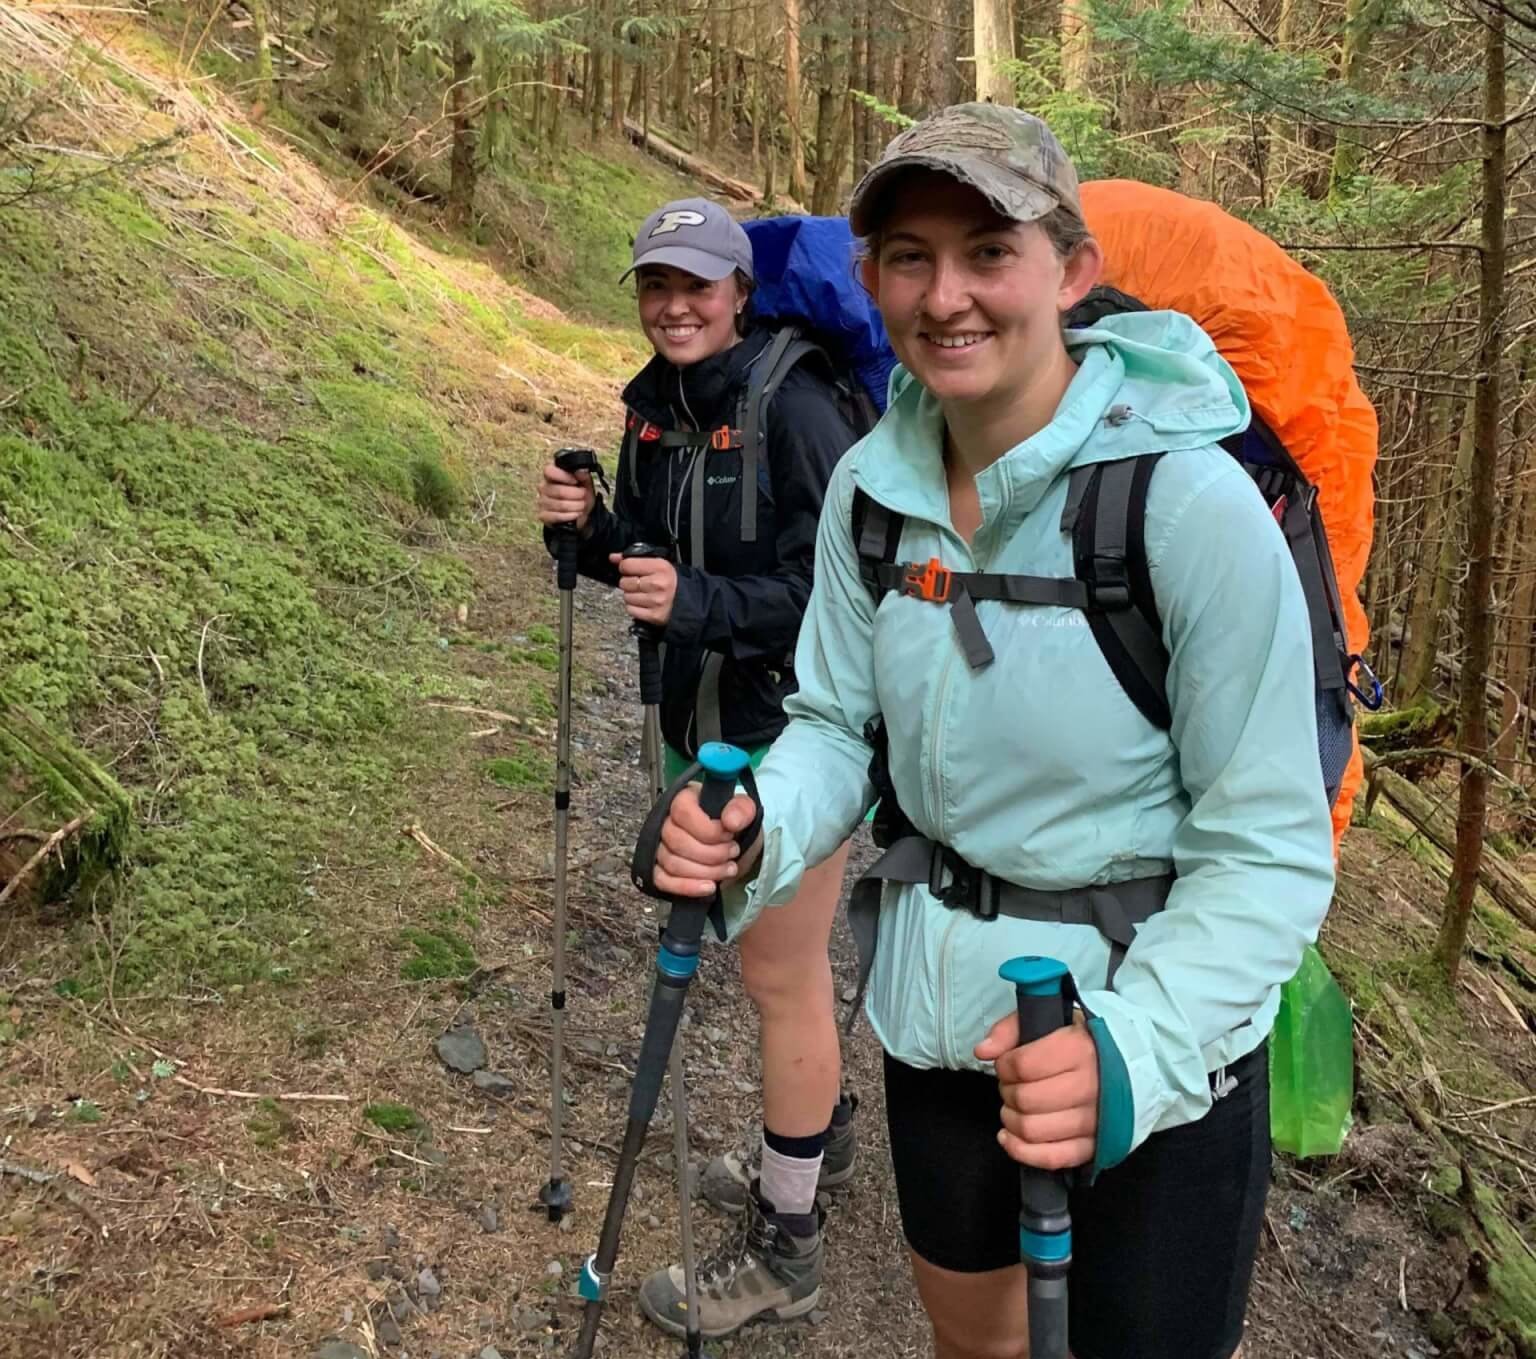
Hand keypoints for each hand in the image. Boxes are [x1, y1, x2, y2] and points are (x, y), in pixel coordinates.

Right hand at [537, 461, 595, 530]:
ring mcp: (542, 502)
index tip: (575, 481)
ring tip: (582, 505)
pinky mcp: (543, 515)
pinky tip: (575, 514)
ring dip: (575, 506)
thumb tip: (580, 472)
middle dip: (576, 494)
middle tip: (584, 495)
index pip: (549, 471)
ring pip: (559, 504)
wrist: (581, 512)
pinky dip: (569, 516)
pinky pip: (556, 516)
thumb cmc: (581, 495)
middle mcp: (544, 487)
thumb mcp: (586, 483)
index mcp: (552, 476)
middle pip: (558, 491)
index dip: (563, 476)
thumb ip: (583, 476)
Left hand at [610, 552, 677, 627]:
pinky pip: (631, 610)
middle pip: (625, 582)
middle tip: (640, 584)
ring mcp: (656, 601)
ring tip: (644, 594)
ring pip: (626, 597)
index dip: (625, 567)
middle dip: (629, 583)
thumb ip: (635, 560)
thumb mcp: (659, 565)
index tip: (630, 570)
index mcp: (660, 567)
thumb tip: (613, 557)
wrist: (691, 602)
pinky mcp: (653, 615)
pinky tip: (644, 604)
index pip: (627, 565)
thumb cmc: (673, 582)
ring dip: (631, 596)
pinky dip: (634, 607)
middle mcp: (658, 584)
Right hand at [652, 784, 762, 897]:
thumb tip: (731, 821)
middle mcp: (666, 821)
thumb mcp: (746, 811)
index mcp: (684, 799)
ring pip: (672, 864)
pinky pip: (662, 881)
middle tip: (732, 853)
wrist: (734, 848)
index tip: (729, 835)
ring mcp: (660, 847)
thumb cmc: (734, 826)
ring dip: (706, 872)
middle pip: (677, 842)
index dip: (708, 829)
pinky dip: (688, 887)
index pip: (683, 813)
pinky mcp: (659, 870)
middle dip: (712, 854)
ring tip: (728, 869)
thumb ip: (741, 809)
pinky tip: (709, 887)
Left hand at [974, 1012, 1098, 1170]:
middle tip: (1011, 1085)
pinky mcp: (1094, 1146)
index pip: (1023, 1065)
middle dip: (1007, 1092)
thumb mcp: (1050, 1020)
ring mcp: (1094, 1120)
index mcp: (1079, 1049)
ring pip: (1033, 1130)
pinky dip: (1022, 1151)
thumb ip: (1011, 1030)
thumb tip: (983, 1051)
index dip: (1004, 1065)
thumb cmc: (1084, 1041)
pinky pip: (1052, 1157)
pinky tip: (1009, 1137)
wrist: (1131, 1064)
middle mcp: (1090, 1086)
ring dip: (1011, 1120)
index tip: (1007, 1063)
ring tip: (1013, 1107)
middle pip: (1025, 1099)